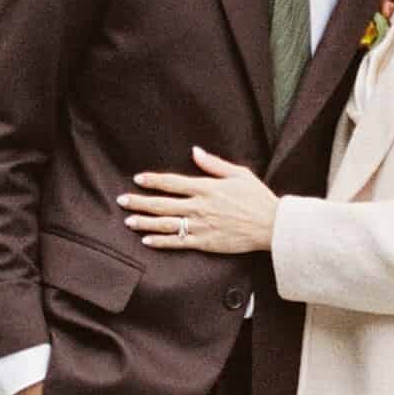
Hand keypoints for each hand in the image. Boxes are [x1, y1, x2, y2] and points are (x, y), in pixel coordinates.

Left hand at [119, 147, 277, 253]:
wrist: (271, 225)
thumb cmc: (257, 198)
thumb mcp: (238, 174)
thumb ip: (214, 164)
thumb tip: (195, 152)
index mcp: (206, 188)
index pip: (172, 182)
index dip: (153, 180)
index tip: (138, 178)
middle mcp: (199, 207)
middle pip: (162, 203)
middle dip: (140, 201)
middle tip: (122, 200)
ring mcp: (200, 226)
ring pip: (165, 224)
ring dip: (144, 221)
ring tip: (128, 220)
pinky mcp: (204, 242)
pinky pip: (177, 242)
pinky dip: (160, 241)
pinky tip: (146, 240)